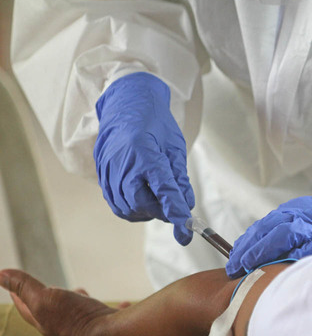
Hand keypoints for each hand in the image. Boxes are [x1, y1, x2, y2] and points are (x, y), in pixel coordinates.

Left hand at [0, 269, 114, 335]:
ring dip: (80, 302)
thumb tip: (1, 274)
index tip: (13, 285)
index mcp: (46, 322)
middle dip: (51, 299)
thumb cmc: (75, 318)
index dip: (18, 295)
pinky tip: (123, 303)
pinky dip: (113, 308)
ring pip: (81, 313)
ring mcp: (88, 327)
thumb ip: (25, 287)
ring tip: (82, 292)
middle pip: (54, 312)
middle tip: (50, 287)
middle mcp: (65, 327)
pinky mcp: (109, 326)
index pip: (27, 308)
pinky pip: (110, 314)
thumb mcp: (44, 298)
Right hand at [95, 72, 194, 244]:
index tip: (186, 230)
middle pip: (140, 203)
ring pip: (126, 207)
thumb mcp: (175, 148)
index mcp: (145, 152)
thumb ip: (180, 179)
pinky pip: (115, 202)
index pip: (163, 190)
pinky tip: (143, 200)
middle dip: (160, 212)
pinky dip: (131, 208)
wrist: (126, 105)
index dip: (176, 211)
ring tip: (159, 202)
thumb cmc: (155, 124)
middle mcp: (123, 163)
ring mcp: (108, 169)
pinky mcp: (101, 174)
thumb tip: (186, 206)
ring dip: (146, 212)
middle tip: (174, 210)